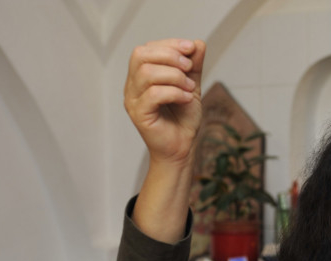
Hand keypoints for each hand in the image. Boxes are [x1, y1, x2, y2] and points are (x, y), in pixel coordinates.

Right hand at [123, 38, 205, 163]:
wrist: (182, 147)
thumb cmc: (183, 119)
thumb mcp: (191, 86)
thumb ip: (193, 66)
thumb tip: (198, 43)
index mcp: (141, 75)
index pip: (147, 48)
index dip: (169, 44)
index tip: (191, 48)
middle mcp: (132, 85)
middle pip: (141, 55)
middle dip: (169, 56)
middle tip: (189, 68)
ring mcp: (133, 100)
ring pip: (147, 73)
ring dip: (174, 76)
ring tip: (189, 88)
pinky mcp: (139, 114)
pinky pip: (153, 94)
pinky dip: (174, 92)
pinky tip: (186, 99)